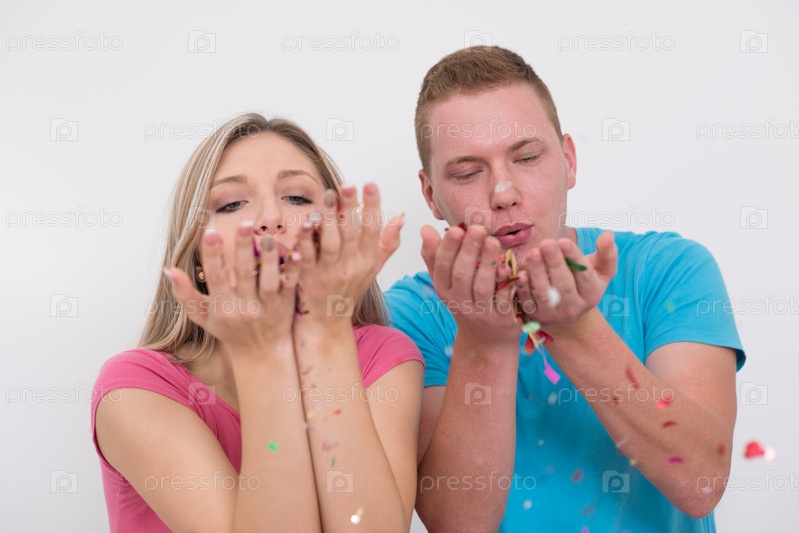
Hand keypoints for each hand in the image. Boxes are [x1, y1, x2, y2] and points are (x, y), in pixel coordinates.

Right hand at [165, 221, 300, 355]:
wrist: (260, 353)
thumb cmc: (228, 330)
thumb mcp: (202, 316)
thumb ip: (184, 293)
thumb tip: (168, 269)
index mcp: (223, 307)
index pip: (216, 278)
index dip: (213, 255)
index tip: (210, 231)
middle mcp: (244, 307)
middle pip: (243, 274)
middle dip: (242, 248)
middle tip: (244, 223)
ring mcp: (267, 307)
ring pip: (268, 280)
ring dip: (269, 258)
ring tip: (267, 235)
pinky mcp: (286, 305)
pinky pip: (290, 286)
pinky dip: (292, 270)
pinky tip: (295, 252)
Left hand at [293, 183, 402, 323]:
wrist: (328, 323)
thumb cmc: (350, 290)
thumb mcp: (373, 267)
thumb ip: (387, 243)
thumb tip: (402, 218)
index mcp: (367, 260)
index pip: (373, 229)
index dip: (373, 207)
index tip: (371, 184)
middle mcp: (351, 266)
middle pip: (352, 233)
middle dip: (351, 208)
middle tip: (348, 185)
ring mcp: (330, 273)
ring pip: (331, 243)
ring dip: (329, 220)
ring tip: (328, 196)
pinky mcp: (309, 279)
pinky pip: (308, 257)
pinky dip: (306, 241)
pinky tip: (304, 223)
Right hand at [420, 224, 526, 347]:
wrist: (485, 341)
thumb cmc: (465, 301)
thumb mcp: (446, 282)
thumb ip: (435, 255)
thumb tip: (425, 228)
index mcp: (444, 289)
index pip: (443, 267)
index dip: (449, 248)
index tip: (457, 229)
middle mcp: (460, 302)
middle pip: (461, 275)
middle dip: (469, 251)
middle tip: (478, 229)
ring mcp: (481, 312)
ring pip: (482, 287)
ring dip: (487, 264)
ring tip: (493, 242)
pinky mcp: (502, 319)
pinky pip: (504, 300)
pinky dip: (507, 283)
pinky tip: (510, 267)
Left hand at [518, 231, 616, 331]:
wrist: (566, 315)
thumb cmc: (583, 284)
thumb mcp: (600, 272)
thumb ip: (606, 254)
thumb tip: (608, 235)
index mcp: (592, 294)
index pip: (584, 275)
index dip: (574, 258)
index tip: (563, 241)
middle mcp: (573, 307)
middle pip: (564, 284)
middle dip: (554, 262)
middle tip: (546, 242)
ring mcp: (553, 313)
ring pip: (544, 293)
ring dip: (537, 272)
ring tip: (533, 253)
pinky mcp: (535, 316)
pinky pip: (528, 302)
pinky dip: (523, 288)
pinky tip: (520, 273)